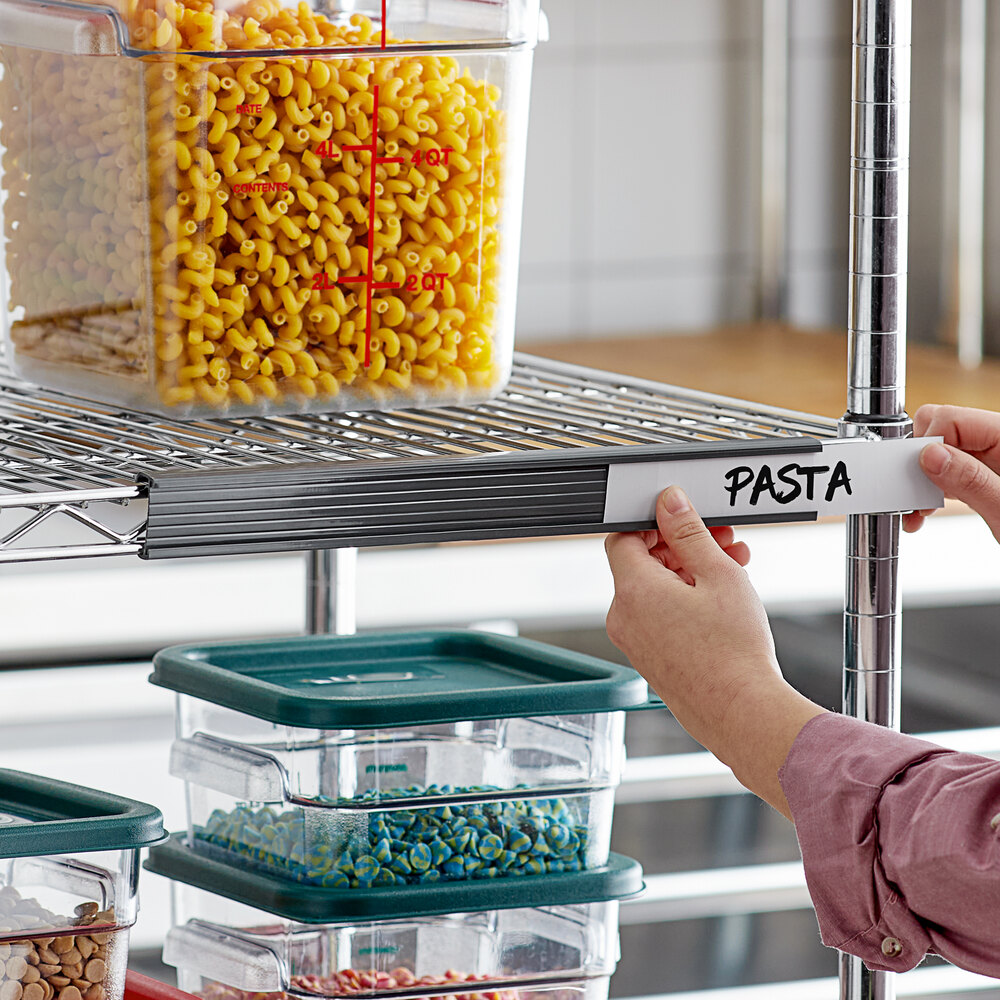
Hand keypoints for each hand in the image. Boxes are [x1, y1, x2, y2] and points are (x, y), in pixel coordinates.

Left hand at [605, 487, 823, 818]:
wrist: (743, 714)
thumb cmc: (734, 654)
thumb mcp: (718, 575)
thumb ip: (689, 533)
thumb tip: (669, 503)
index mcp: (633, 591)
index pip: (623, 537)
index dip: (653, 523)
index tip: (683, 519)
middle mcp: (624, 617)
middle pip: (641, 563)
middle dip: (681, 547)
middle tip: (720, 541)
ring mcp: (635, 642)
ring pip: (654, 591)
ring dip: (689, 573)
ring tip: (732, 569)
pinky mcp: (650, 660)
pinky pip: (659, 617)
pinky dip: (684, 602)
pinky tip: (721, 600)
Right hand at [903, 404, 999, 541]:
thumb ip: (971, 480)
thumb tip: (931, 456)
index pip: (951, 420)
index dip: (926, 446)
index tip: (914, 477)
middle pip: (941, 430)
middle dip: (918, 461)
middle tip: (914, 494)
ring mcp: (993, 461)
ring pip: (940, 453)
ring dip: (921, 481)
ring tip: (918, 510)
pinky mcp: (986, 479)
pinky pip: (949, 473)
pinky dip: (932, 491)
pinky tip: (927, 510)